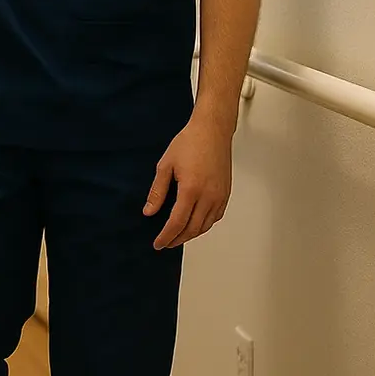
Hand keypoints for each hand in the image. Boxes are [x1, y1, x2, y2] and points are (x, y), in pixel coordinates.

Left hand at [144, 115, 233, 248]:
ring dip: (191, 234)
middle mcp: (208, 196)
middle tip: (166, 243)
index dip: (167, 236)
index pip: (177, 223)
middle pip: (193, 229)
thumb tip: (149, 211)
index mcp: (191, 190)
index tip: (158, 244)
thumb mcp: (165, 165)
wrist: (212, 131)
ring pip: (205, 225)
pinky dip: (204, 225)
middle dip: (178, 239)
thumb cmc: (189, 143)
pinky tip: (195, 224)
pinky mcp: (226, 193)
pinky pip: (216, 217)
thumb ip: (157, 191)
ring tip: (178, 236)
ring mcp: (219, 196)